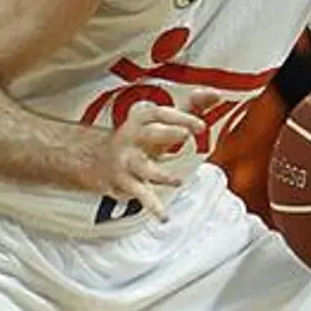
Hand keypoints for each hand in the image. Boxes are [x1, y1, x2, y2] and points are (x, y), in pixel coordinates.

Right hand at [91, 88, 219, 222]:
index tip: (200, 125)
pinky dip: (152, 207)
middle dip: (167, 133)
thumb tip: (215, 94)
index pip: (160, 115)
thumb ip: (189, 108)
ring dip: (160, 175)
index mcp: (142, 121)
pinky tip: (163, 217)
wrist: (94, 158)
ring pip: (143, 168)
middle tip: (186, 134)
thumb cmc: (138, 138)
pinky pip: (140, 194)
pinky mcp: (125, 182)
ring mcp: (127, 162)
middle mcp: (132, 138)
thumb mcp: (161, 122)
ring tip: (177, 182)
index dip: (180, 117)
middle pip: (149, 134)